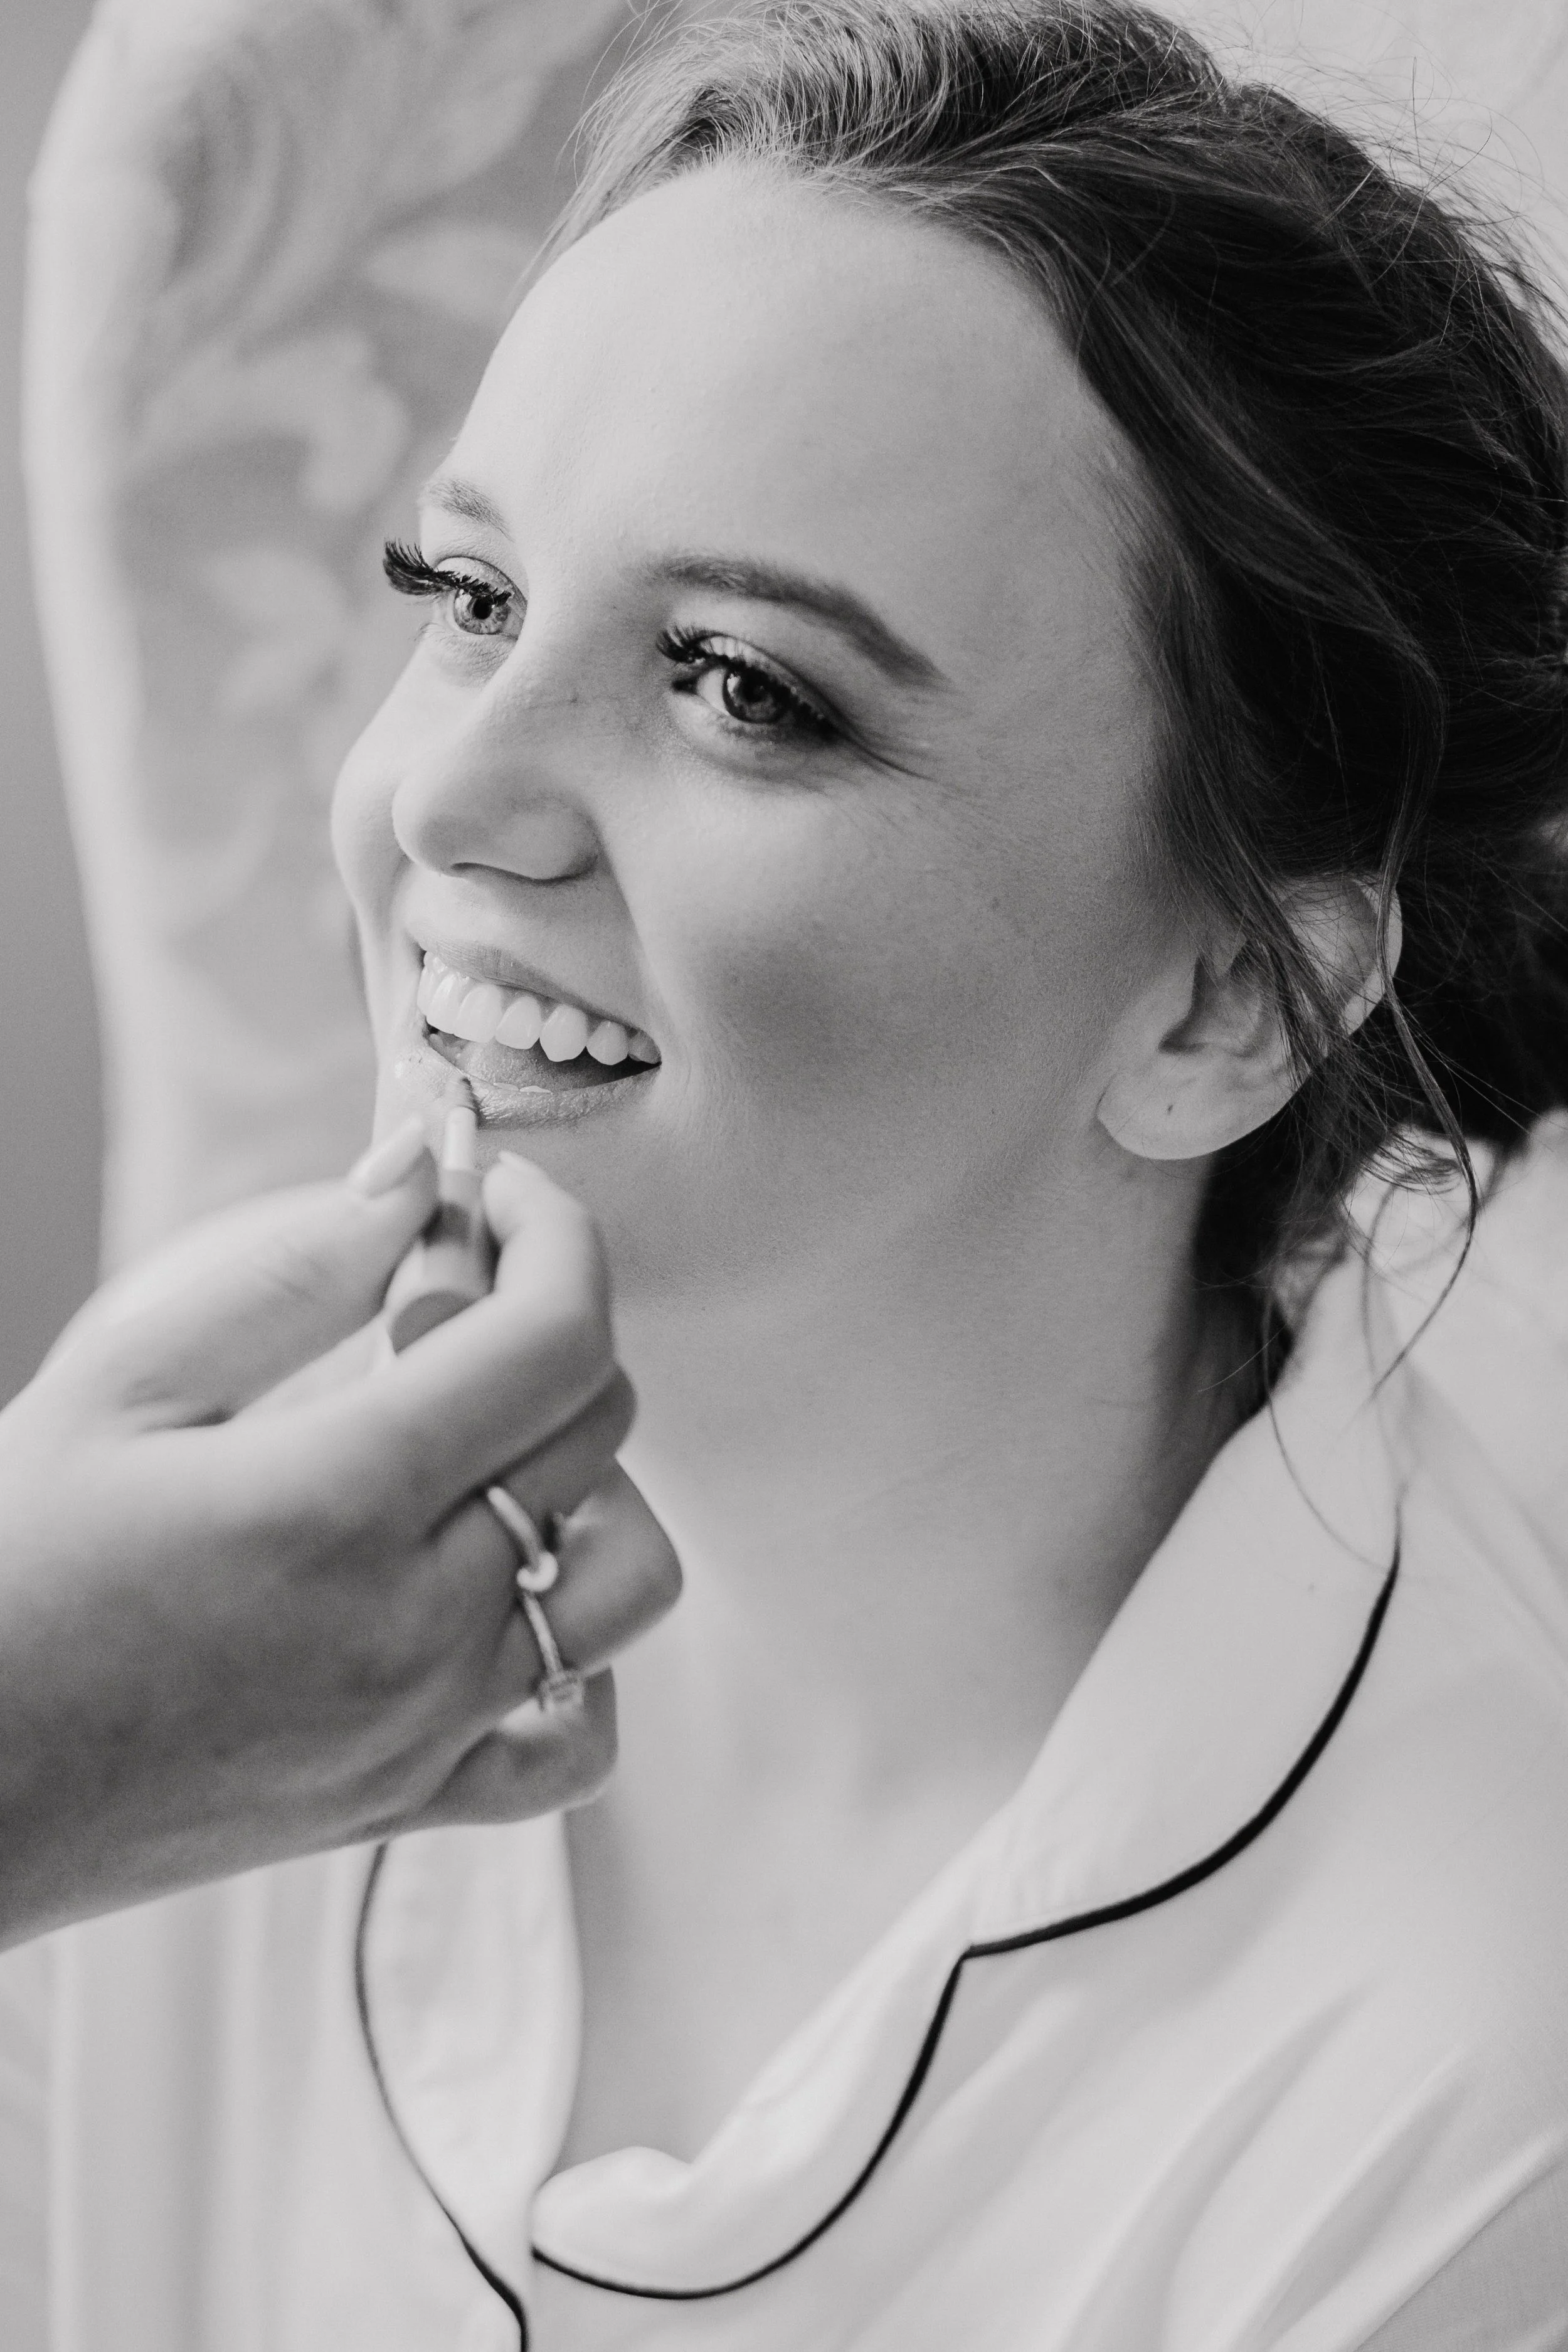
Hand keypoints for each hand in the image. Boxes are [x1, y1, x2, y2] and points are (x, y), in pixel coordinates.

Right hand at [0, 1126, 678, 1949]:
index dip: (553, 1234)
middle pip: (596, 1428)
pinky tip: (492, 1593)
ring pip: (628, 1574)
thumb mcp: (117, 1386)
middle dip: (541, 1323)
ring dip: (585, 1482)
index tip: (494, 1198)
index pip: (558, 1336)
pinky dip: (578, 1654)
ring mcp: (429, 1726)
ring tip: (469, 1452)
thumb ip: (288, 1273)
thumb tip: (413, 1176)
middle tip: (436, 1300)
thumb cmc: (7, 1574)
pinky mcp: (411, 1799)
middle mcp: (418, 1624)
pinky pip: (577, 1736)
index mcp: (341, 1502)